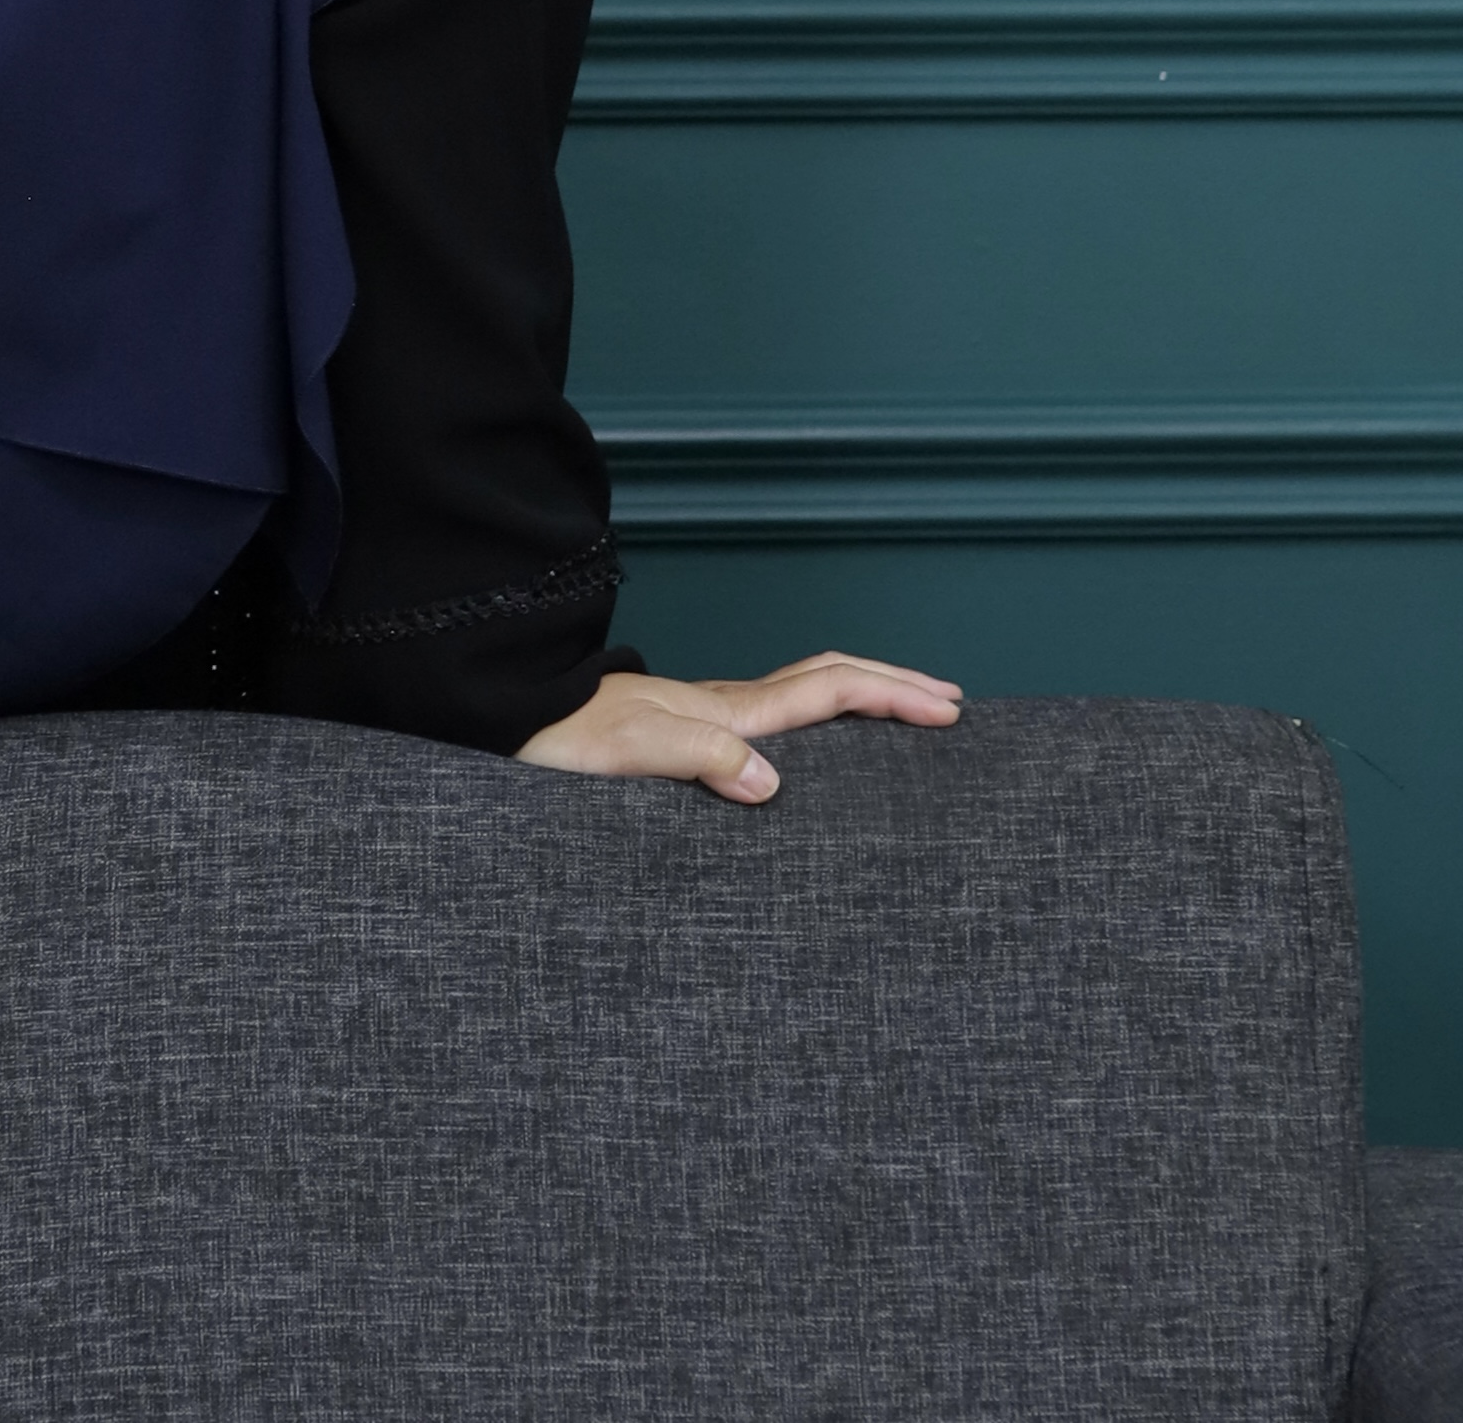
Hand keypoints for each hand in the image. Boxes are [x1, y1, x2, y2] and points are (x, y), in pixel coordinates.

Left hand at [514, 649, 962, 800]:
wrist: (514, 717)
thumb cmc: (563, 740)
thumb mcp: (629, 752)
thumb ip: (698, 755)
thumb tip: (771, 782)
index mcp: (727, 710)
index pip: (829, 691)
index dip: (891, 696)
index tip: (948, 710)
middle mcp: (725, 706)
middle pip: (828, 680)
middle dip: (893, 686)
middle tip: (948, 702)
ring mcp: (708, 714)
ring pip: (805, 692)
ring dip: (861, 696)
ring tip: (902, 713)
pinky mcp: (688, 732)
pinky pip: (777, 716)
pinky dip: (820, 717)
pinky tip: (814, 744)